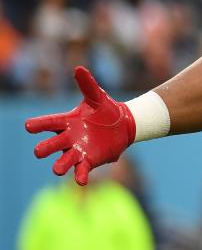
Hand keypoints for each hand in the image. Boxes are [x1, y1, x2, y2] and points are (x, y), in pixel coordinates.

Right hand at [25, 66, 135, 185]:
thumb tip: (78, 68)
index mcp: (66, 121)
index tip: (29, 126)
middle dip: (44, 148)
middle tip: (40, 150)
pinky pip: (81, 170)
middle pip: (51, 145)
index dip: (38, 125)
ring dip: (59, 166)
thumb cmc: (106, 109)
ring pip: (63, 161)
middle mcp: (67, 138)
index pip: (48, 123)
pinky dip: (80, 176)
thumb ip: (87, 85)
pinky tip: (81, 181)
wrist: (123, 124)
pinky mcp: (89, 161)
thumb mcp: (97, 97)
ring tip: (57, 170)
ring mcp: (77, 151)